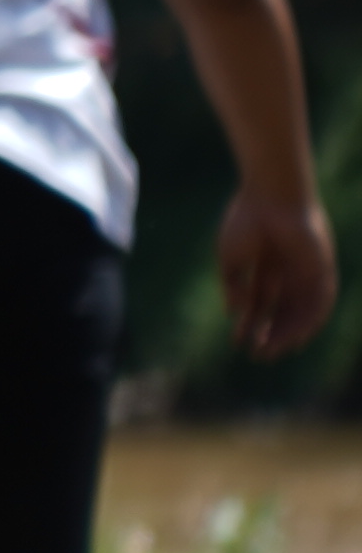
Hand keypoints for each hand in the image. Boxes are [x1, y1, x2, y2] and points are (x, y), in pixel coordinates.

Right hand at [223, 182, 340, 359]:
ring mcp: (305, 274)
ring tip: (273, 350)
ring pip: (301, 312)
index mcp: (263, 270)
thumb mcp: (230, 259)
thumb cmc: (246, 222)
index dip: (249, 325)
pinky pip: (320, 303)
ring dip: (289, 333)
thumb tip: (235, 313)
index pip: (258, 306)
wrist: (271, 198)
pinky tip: (298, 337)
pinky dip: (310, 321)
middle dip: (270, 335)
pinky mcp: (321, 271)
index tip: (238, 344)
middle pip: (281, 313)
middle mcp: (286, 275)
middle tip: (258, 355)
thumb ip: (233, 286)